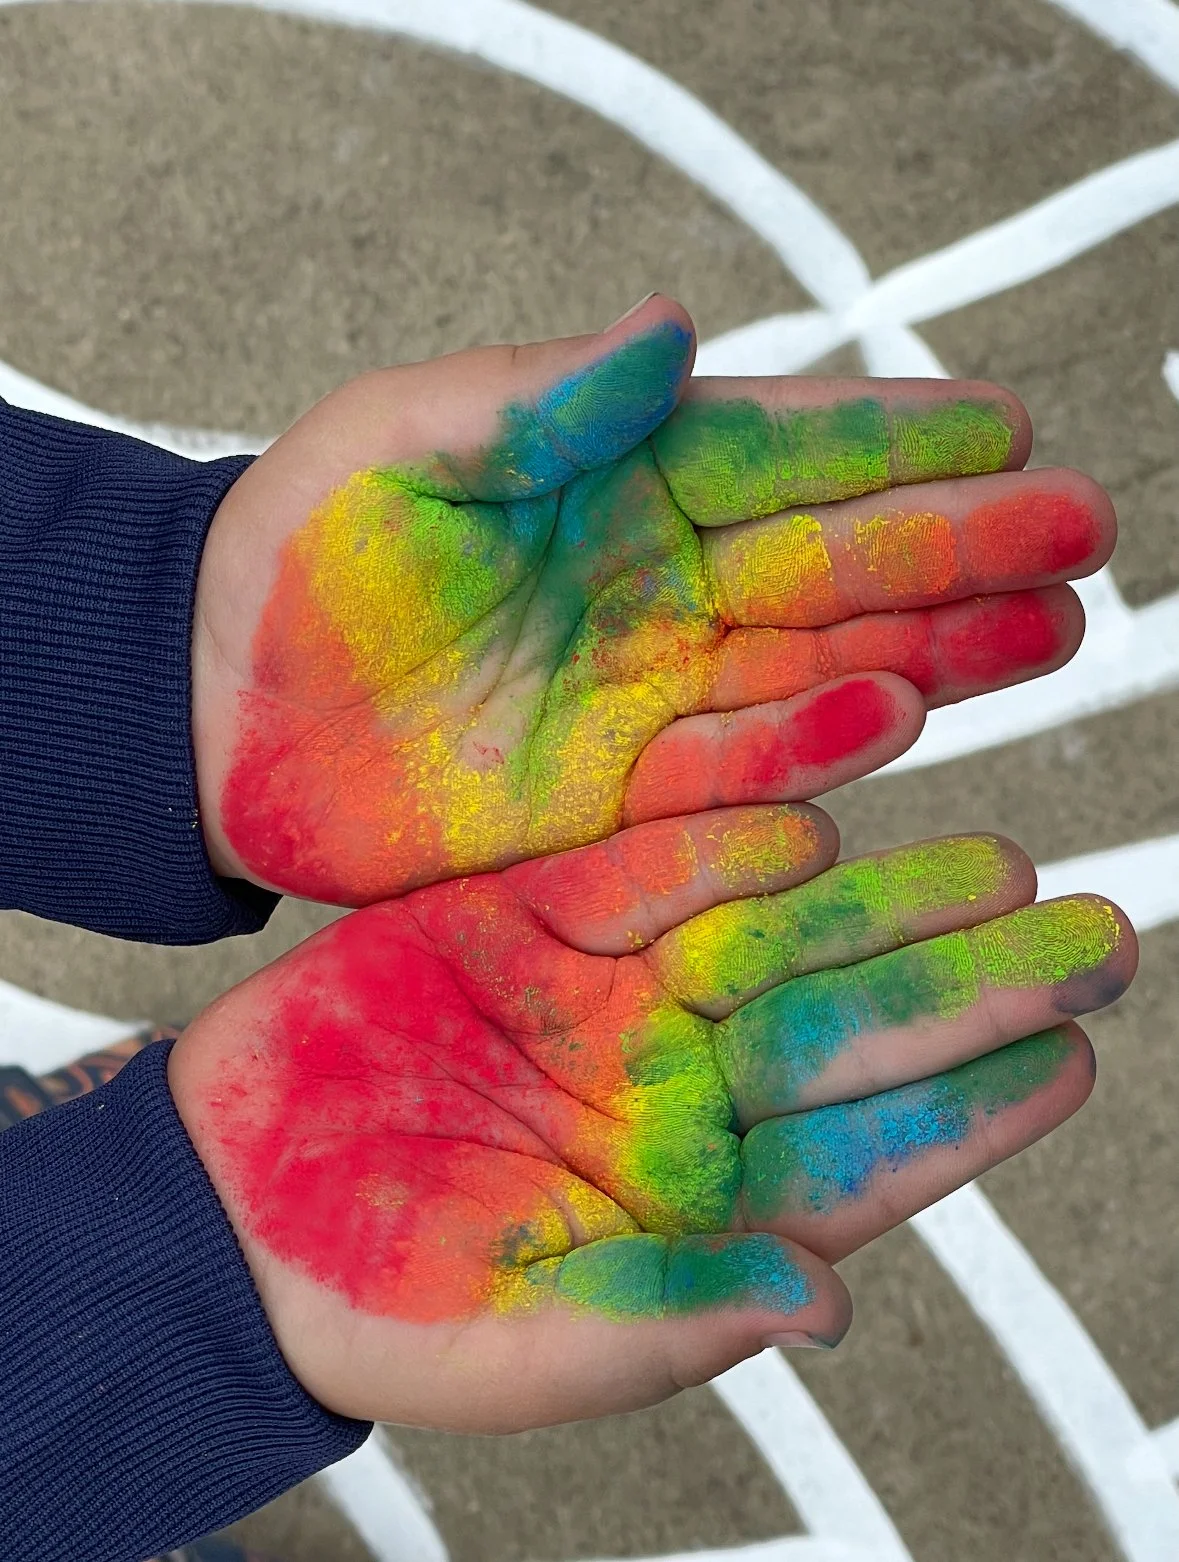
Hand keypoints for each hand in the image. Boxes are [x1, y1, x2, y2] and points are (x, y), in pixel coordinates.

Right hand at [168, 805, 1134, 1430]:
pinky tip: (815, 818)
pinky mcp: (529, 922)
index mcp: (695, 1200)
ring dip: (880, 901)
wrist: (226, 1203)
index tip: (1069, 1059)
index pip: (864, 1151)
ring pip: (773, 934)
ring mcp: (608, 998)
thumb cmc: (372, 1304)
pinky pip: (643, 871)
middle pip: (847, 1024)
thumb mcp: (521, 1341)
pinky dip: (723, 841)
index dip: (968, 1107)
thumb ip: (673, 1318)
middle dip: (967, 984)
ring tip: (994, 865)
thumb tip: (829, 1306)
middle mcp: (674, 1087)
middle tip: (1091, 937)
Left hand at [193, 296, 1113, 904]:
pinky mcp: (619, 793)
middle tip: (1078, 534)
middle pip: (831, 557)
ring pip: (813, 663)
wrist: (214, 712)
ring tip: (1044, 632)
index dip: (892, 437)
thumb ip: (536, 399)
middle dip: (957, 544)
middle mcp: (657, 582)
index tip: (1007, 425)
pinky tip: (900, 715)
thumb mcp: (398, 446)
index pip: (780, 447)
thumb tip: (670, 323)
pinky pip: (734, 768)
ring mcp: (647, 690)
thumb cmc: (298, 558)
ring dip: (929, 646)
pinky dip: (814, 746)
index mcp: (617, 475)